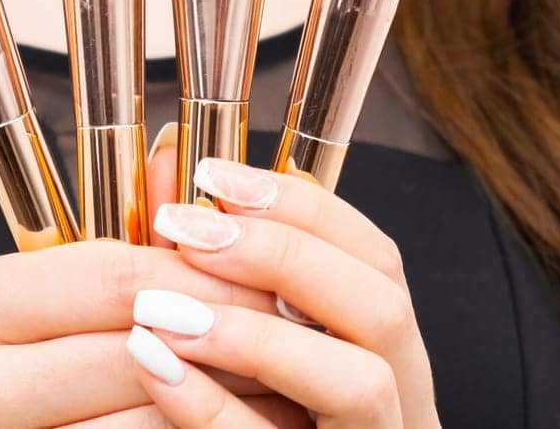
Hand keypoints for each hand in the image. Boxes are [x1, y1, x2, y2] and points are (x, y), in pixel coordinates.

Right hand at [0, 133, 307, 427]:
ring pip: (149, 420)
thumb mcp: (66, 292)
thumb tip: (180, 155)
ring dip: (232, 399)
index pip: (111, 275)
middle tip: (300, 325)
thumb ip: (123, 230)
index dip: (203, 274)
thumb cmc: (27, 368)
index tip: (274, 273)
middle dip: (229, 336)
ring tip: (291, 376)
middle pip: (134, 349)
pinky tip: (248, 419)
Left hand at [126, 155, 439, 427]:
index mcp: (383, 360)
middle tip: (184, 227)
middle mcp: (403, 410)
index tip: (212, 173)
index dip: (302, 204)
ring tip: (161, 306)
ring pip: (361, 384)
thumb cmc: (245, 422)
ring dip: (257, 331)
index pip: (376, 258)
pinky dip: (218, 410)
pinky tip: (156, 369)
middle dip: (282, 252)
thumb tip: (164, 157)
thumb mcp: (231, 344)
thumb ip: (207, 264)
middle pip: (383, 306)